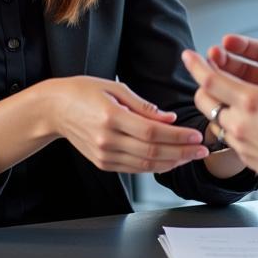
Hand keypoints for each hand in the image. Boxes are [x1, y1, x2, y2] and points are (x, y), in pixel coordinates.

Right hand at [47, 76, 209, 173]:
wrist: (54, 109)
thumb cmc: (83, 92)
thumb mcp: (115, 88)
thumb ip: (144, 106)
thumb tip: (169, 119)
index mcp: (111, 117)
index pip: (151, 133)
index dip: (177, 137)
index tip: (196, 136)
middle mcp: (107, 140)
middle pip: (152, 151)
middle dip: (181, 152)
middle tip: (202, 150)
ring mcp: (104, 155)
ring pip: (145, 165)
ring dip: (172, 162)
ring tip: (191, 156)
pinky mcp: (103, 163)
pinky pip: (134, 168)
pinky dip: (155, 167)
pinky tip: (170, 161)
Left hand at [183, 50, 257, 193]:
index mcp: (250, 100)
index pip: (210, 78)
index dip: (196, 65)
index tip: (188, 56)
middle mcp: (239, 121)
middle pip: (204, 100)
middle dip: (202, 85)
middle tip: (210, 77)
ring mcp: (241, 142)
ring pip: (215, 121)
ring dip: (217, 108)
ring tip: (229, 101)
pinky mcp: (247, 158)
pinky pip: (231, 138)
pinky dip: (232, 128)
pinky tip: (248, 125)